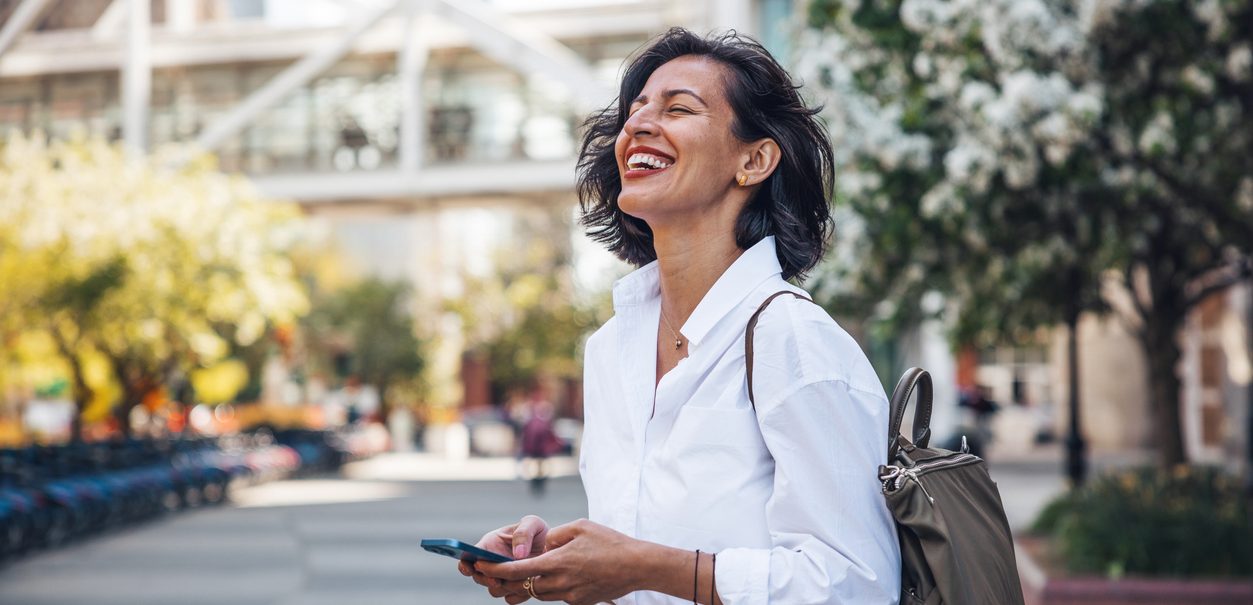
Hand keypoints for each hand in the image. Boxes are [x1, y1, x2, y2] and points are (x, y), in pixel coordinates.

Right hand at [458, 515, 548, 603]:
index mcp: (490, 545)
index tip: (469, 567)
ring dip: (502, 588)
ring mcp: (503, 578)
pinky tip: (528, 585)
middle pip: (478, 577)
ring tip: (518, 580)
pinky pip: (511, 598)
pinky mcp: (515, 589)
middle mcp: (493, 563)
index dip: (465, 563)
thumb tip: (518, 554)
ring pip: (494, 590)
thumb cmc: (538, 532)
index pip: (469, 556)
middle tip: (497, 579)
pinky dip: (517, 594)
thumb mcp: (532, 524)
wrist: (553, 548)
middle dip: (486, 579)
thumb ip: (523, 533)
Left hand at [476, 519, 641, 604]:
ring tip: (516, 576)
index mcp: (557, 561)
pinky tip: (551, 578)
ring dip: (525, 585)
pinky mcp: (578, 601)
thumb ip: (555, 535)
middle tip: (490, 575)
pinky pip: (555, 596)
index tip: (480, 566)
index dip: (494, 570)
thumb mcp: (579, 527)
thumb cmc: (610, 541)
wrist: (637, 566)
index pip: (516, 570)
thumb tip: (541, 543)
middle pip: (521, 587)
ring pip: (538, 594)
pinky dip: (548, 588)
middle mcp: (560, 582)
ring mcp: (569, 595)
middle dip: (503, 582)